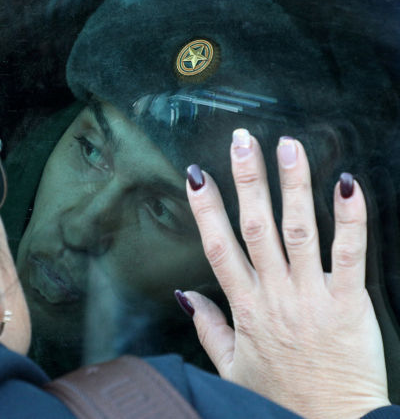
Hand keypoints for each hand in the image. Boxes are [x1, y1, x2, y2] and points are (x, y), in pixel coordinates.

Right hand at [179, 130, 389, 418]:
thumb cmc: (280, 396)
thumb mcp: (231, 365)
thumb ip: (207, 326)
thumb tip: (184, 295)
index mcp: (245, 306)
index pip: (218, 246)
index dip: (205, 208)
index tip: (197, 175)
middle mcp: (274, 293)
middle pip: (255, 227)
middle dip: (247, 180)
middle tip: (242, 142)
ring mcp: (310, 295)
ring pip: (299, 230)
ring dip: (293, 186)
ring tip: (288, 147)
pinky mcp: (348, 303)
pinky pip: (349, 254)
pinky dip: (350, 218)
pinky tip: (346, 185)